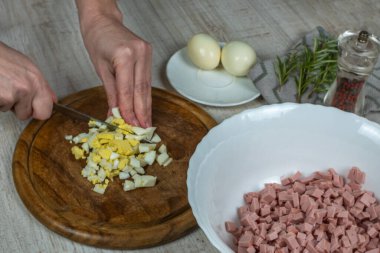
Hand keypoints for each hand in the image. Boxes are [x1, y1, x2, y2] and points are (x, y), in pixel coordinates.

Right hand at [0, 42, 55, 119]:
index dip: (37, 112)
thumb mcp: (28, 68)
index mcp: (37, 81)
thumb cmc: (3, 58)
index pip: (45, 112)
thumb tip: (53, 100)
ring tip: (1, 85)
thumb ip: (42, 86)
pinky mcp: (1, 97)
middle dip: (18, 109)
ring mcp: (12, 94)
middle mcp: (27, 88)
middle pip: (25, 115)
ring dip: (4, 101)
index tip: (32, 108)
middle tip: (12, 95)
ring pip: (8, 110)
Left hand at [77, 2, 151, 127]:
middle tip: (143, 128)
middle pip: (141, 90)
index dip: (129, 110)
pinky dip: (145, 95)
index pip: (127, 90)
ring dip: (146, 106)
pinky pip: (147, 79)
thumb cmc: (96, 40)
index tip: (130, 125)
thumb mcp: (100, 69)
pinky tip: (145, 106)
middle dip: (142, 112)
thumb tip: (115, 113)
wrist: (103, 20)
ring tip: (146, 122)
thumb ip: (111, 93)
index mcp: (124, 56)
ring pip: (147, 86)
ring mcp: (146, 53)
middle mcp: (139, 54)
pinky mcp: (149, 54)